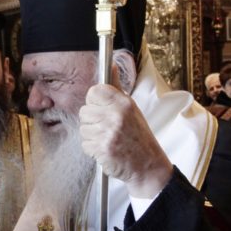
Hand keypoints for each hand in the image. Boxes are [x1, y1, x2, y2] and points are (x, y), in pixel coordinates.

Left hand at [78, 84, 171, 198]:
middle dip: (92, 121)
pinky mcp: (102, 149)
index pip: (94, 91)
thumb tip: (111, 66)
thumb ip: (117, 89)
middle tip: (106, 128)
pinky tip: (106, 149)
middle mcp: (116, 115)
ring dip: (92, 136)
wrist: (147, 165)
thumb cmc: (138, 136)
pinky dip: (92, 149)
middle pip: (84, 111)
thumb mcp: (131, 108)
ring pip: (83, 129)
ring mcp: (108, 133)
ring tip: (107, 139)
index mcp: (123, 103)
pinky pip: (85, 144)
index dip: (94, 101)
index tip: (101, 108)